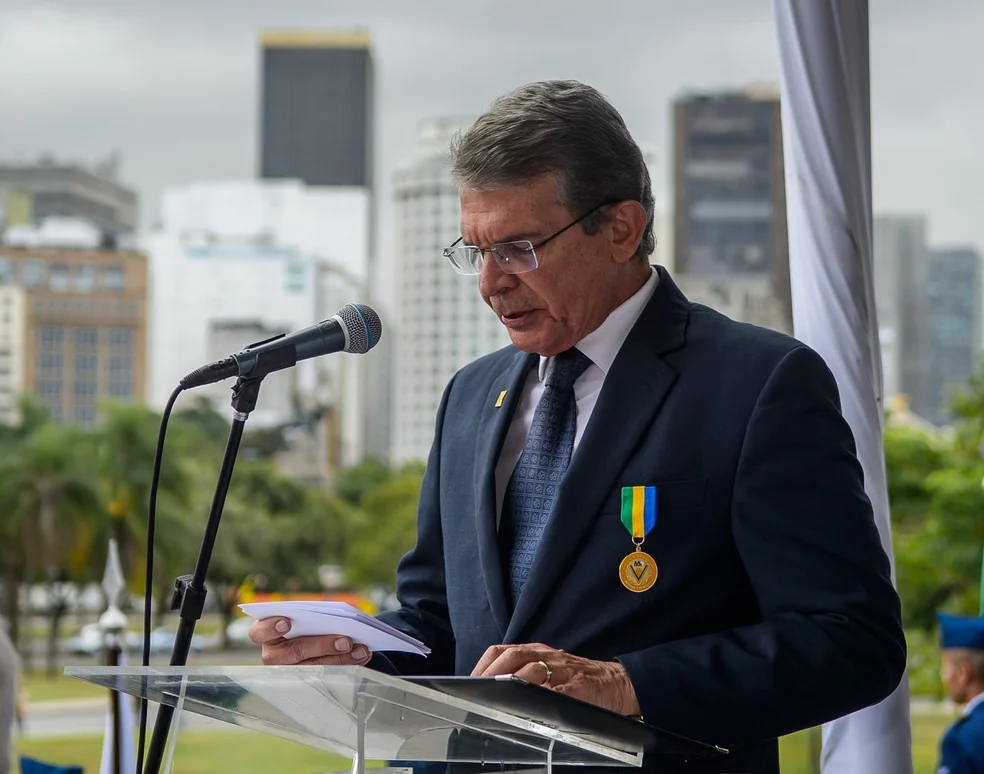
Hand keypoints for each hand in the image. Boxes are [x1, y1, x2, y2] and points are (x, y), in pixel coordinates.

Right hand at [249, 617, 373, 666]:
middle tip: (345, 640)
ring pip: (314, 667)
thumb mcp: (306, 614)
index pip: (258, 632)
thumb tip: (338, 619)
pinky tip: (362, 655)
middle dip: (322, 646)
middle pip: (295, 652)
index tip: (287, 622)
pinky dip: (347, 663)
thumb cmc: (306, 620)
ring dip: (341, 658)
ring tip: (361, 648)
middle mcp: (273, 655)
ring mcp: (289, 671)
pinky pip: (327, 675)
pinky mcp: (307, 680)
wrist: (315, 634)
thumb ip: (312, 615)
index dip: (270, 627)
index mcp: (265, 633)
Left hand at [472, 643, 640, 716]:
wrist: (614, 682)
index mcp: (535, 651)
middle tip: (479, 690)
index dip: (483, 665)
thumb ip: (523, 672)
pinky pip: (559, 690)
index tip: (469, 681)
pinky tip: (533, 705)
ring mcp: (562, 670)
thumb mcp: (547, 668)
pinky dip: (544, 696)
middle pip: (512, 656)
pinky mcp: (579, 687)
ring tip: (499, 695)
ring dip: (514, 681)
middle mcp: (546, 656)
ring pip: (533, 669)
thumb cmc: (575, 678)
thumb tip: (490, 687)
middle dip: (492, 674)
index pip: (502, 651)